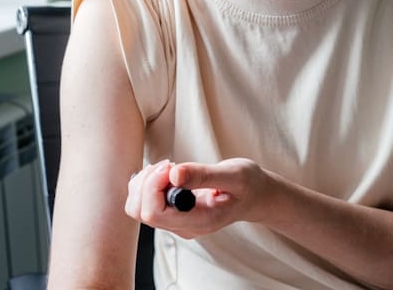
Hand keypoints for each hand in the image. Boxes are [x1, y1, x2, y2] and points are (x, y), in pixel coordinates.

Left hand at [125, 158, 277, 238]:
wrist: (255, 196)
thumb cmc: (248, 185)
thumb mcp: (234, 175)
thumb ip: (203, 175)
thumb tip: (173, 175)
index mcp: (198, 222)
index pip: (155, 213)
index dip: (153, 186)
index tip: (171, 166)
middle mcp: (183, 227)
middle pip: (141, 211)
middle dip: (147, 182)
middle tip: (169, 165)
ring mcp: (176, 223)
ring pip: (137, 208)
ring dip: (144, 183)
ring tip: (168, 169)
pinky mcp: (171, 214)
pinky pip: (144, 203)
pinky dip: (146, 184)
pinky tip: (165, 174)